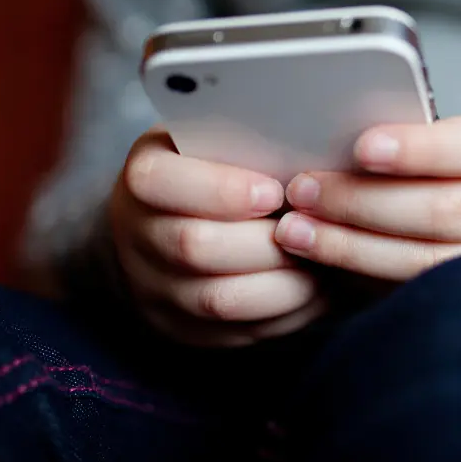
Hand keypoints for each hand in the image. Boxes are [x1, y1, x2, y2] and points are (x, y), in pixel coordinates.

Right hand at [109, 128, 326, 347]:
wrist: (180, 220)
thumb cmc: (221, 164)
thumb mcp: (222, 134)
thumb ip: (248, 132)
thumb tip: (307, 129)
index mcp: (144, 175)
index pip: (161, 183)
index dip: (221, 189)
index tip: (274, 191)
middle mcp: (137, 235)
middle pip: (196, 248)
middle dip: (265, 242)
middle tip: (314, 230)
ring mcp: (154, 289)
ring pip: (220, 300)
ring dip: (284, 283)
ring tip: (324, 261)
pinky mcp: (184, 328)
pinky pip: (237, 332)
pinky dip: (286, 313)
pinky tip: (318, 290)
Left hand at [274, 105, 460, 299]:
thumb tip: (360, 145)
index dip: (422, 149)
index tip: (362, 144)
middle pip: (448, 214)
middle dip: (364, 204)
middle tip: (301, 190)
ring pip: (436, 265)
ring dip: (358, 252)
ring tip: (299, 233)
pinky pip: (438, 293)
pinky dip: (380, 284)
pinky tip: (334, 270)